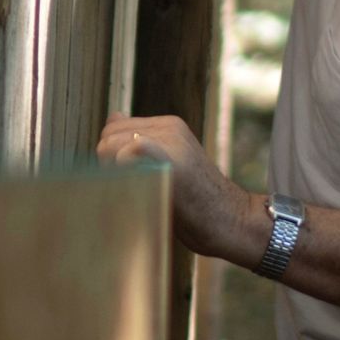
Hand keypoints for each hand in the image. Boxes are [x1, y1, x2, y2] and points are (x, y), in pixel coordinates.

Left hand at [97, 111, 256, 264]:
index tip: (129, 180)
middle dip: (107, 163)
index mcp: (168, 126)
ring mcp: (171, 142)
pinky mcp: (171, 160)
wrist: (232, 222)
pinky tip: (142, 189)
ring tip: (138, 191)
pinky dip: (124, 172)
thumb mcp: (167, 164)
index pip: (114, 129)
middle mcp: (169, 128)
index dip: (110, 157)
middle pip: (108, 136)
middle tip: (132, 188)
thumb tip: (112, 117)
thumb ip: (140, 141)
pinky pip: (128, 152)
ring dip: (112, 172)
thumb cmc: (196, 203)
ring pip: (109, 145)